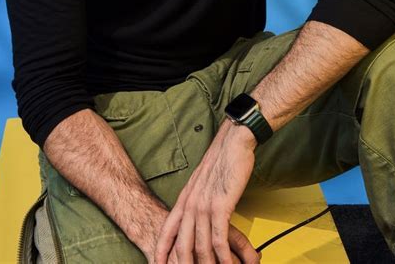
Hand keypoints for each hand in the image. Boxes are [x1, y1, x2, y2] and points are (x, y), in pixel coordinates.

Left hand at [154, 120, 259, 262]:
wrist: (233, 142)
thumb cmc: (222, 159)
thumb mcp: (202, 180)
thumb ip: (197, 197)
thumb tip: (198, 214)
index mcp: (185, 197)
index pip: (167, 230)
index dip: (161, 251)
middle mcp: (191, 203)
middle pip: (182, 245)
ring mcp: (204, 205)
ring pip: (201, 247)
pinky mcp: (221, 206)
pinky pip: (219, 240)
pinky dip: (223, 257)